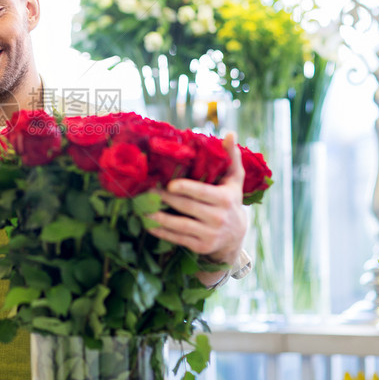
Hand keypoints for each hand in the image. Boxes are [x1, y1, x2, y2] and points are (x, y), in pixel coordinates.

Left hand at [146, 132, 246, 265]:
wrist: (236, 235)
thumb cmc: (231, 199)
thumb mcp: (235, 179)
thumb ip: (231, 156)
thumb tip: (231, 133)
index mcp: (225, 199)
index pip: (201, 193)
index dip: (185, 188)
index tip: (169, 184)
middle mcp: (218, 218)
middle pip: (186, 207)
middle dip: (164, 199)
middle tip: (146, 191)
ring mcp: (209, 234)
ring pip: (179, 226)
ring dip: (158, 217)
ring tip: (142, 209)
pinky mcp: (201, 246)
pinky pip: (178, 239)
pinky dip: (162, 232)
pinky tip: (148, 225)